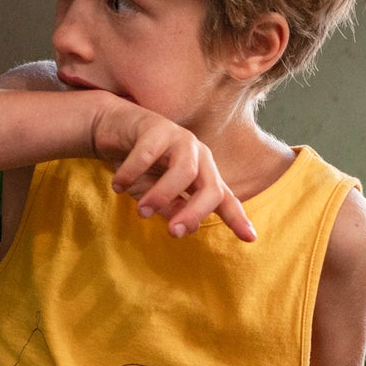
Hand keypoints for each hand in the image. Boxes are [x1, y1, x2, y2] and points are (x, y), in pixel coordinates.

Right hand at [90, 99, 255, 241]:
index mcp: (203, 174)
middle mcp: (199, 155)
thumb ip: (173, 209)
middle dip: (195, 213)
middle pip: (211, 187)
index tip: (251, 238)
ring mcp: (180, 138)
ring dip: (162, 195)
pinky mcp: (157, 126)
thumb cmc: (142, 166)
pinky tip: (118, 186)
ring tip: (142, 211)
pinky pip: (148, 154)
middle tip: (173, 232)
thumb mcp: (157, 194)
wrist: (115, 128)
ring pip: (184, 171)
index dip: (237, 219)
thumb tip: (186, 227)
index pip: (224, 199)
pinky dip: (133, 172)